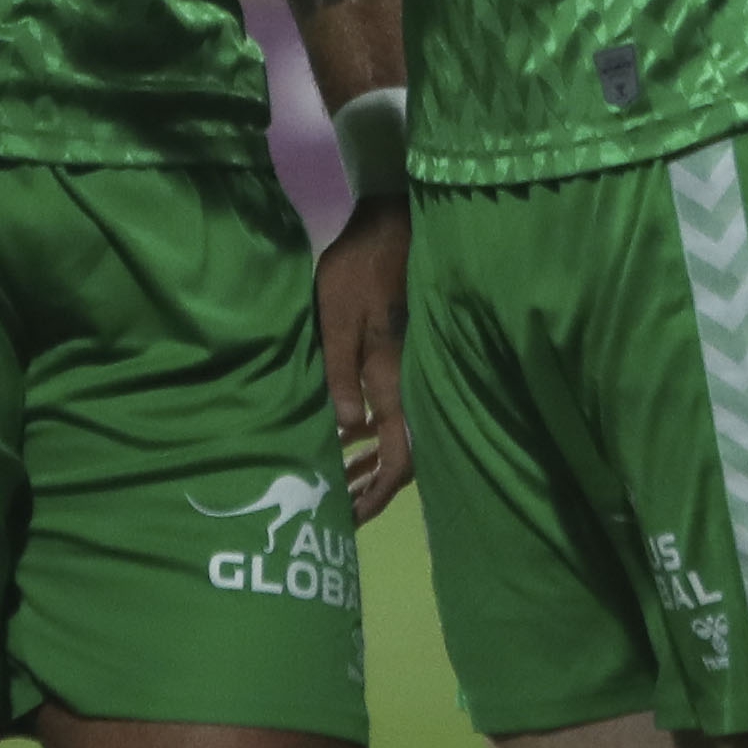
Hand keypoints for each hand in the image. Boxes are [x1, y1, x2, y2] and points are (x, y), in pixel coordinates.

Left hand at [315, 194, 412, 522]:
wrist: (390, 229)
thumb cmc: (358, 273)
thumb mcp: (336, 322)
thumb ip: (340, 376)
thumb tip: (344, 430)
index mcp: (396, 384)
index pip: (398, 459)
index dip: (378, 494)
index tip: (353, 518)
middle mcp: (410, 386)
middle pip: (403, 456)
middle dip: (373, 488)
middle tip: (342, 510)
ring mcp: (411, 373)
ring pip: (399, 435)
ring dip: (372, 462)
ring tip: (341, 482)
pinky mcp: (404, 358)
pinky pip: (395, 410)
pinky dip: (374, 432)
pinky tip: (351, 435)